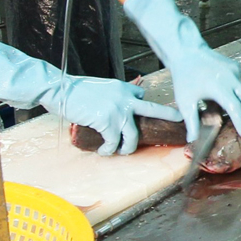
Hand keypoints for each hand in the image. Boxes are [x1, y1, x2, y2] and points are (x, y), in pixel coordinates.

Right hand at [0, 39, 177, 155]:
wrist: (60, 89)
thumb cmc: (75, 91)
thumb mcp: (99, 88)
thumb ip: (111, 97)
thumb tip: (113, 108)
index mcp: (123, 88)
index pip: (141, 97)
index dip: (143, 107)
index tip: (148, 115)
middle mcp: (125, 98)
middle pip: (153, 110)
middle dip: (169, 117)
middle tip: (180, 122)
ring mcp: (118, 110)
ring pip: (132, 136)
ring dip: (127, 148)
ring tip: (121, 152)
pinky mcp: (107, 122)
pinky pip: (113, 142)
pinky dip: (108, 150)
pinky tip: (103, 151)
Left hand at [122, 0, 240, 141]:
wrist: (187, 51)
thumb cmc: (184, 77)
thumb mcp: (185, 101)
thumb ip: (192, 122)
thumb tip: (193, 141)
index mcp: (219, 86)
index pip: (235, 108)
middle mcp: (231, 78)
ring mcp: (236, 71)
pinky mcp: (236, 68)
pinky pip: (240, 85)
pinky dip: (237, 95)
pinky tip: (227, 96)